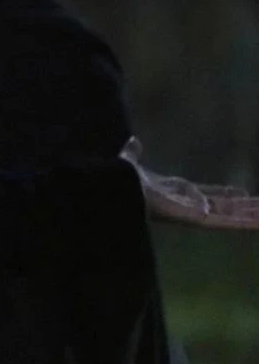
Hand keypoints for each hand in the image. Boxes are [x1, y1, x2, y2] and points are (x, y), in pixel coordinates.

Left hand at [121, 137, 258, 229]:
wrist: (118, 190)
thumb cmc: (122, 181)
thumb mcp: (130, 163)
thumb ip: (132, 154)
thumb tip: (133, 141)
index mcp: (178, 192)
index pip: (209, 195)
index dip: (226, 194)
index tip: (242, 193)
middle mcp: (189, 204)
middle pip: (225, 207)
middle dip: (246, 207)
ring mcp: (195, 213)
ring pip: (230, 215)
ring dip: (251, 215)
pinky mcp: (197, 218)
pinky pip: (225, 222)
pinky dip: (244, 223)